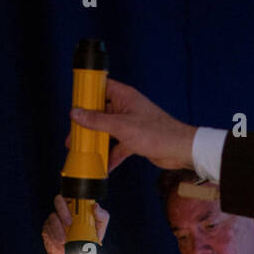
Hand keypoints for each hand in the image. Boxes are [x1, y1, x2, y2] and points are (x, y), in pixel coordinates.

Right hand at [43, 194, 109, 253]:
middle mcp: (63, 210)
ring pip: (52, 218)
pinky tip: (59, 243)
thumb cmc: (90, 238)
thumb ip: (102, 216)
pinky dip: (54, 237)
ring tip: (64, 240)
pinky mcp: (47, 230)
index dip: (69, 195)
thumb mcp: (100, 228)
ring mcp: (54, 219)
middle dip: (63, 210)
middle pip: (58, 201)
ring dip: (57, 228)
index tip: (74, 203)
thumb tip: (96, 207)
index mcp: (75, 206)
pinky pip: (48, 230)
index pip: (70, 194)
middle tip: (69, 223)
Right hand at [69, 78, 196, 171]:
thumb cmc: (156, 133)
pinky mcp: (135, 139)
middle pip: (101, 112)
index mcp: (125, 97)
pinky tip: (103, 166)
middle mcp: (127, 108)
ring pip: (108, 131)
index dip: (87, 92)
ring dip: (96, 141)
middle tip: (73, 134)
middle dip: (87, 124)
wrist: (179, 150)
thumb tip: (76, 114)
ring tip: (82, 152)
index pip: (102, 87)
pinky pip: (118, 146)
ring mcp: (131, 124)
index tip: (73, 101)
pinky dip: (111, 155)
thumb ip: (97, 121)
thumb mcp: (121, 126)